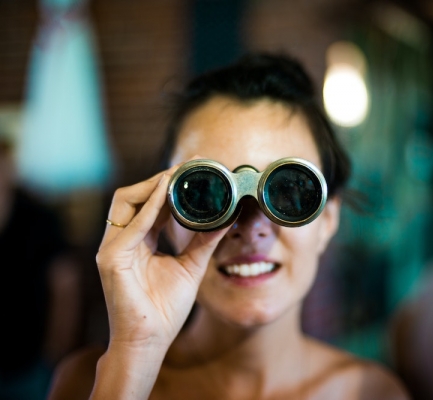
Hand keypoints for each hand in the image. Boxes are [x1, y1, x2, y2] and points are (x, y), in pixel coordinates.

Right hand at [96, 159, 228, 353]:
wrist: (150, 341)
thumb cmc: (165, 308)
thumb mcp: (191, 266)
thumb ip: (204, 241)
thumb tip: (227, 218)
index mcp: (138, 242)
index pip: (149, 205)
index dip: (167, 186)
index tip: (191, 170)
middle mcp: (121, 241)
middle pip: (132, 197)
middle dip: (158, 179)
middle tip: (186, 166)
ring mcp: (112, 249)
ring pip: (124, 202)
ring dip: (151, 186)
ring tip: (177, 174)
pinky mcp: (111, 259)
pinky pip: (131, 226)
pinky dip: (149, 207)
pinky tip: (167, 192)